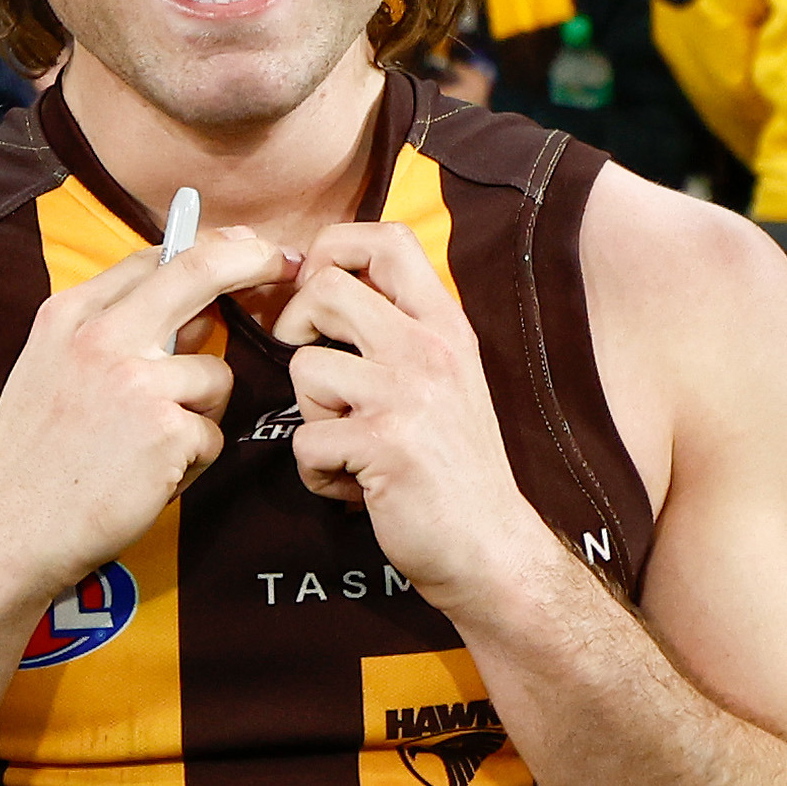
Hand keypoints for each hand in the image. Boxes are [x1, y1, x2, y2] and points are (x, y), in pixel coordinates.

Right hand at [0, 218, 282, 607]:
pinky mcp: (167, 429)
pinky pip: (211, 433)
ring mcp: (137, 381)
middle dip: (253, 259)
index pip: (154, 259)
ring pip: (214, 376)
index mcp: (69, 315)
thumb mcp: (51, 369)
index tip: (244, 246)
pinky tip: (150, 476)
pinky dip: (190, 460)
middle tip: (285, 262)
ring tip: (149, 448)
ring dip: (197, 414)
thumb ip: (112, 332)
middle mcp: (102, 337)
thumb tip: (196, 312)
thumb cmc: (34, 456)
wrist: (11, 527)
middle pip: (200, 271)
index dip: (209, 247)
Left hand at [275, 221, 558, 612]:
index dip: (333, 248)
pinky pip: (306, 440)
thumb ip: (399, 332)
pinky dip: (318, 472)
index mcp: (445, 326)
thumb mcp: (445, 378)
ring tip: (350, 445)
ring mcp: (407, 394)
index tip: (314, 290)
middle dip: (296, 330)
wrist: (490, 547)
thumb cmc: (455, 466)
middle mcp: (429, 349)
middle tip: (315, 374)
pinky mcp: (383, 444)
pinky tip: (355, 486)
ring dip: (311, 415)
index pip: (387, 238)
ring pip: (304, 370)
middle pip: (324, 290)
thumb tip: (322, 287)